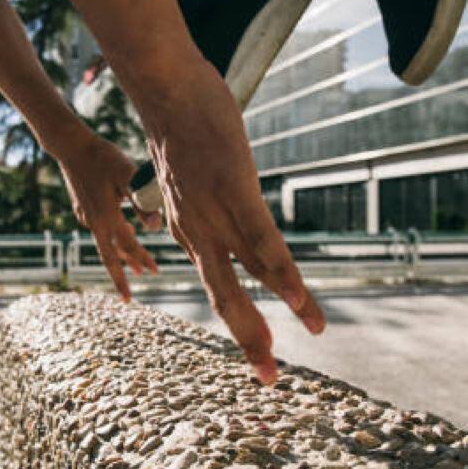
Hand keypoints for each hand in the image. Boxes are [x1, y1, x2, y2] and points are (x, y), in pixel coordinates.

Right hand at [56, 133, 159, 299]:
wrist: (71, 146)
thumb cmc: (103, 158)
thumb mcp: (128, 176)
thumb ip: (142, 201)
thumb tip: (154, 227)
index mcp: (106, 218)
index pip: (129, 246)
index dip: (142, 259)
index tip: (155, 273)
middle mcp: (94, 221)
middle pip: (111, 255)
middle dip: (123, 274)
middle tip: (132, 291)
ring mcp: (85, 215)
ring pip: (105, 242)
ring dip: (120, 254)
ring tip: (133, 266)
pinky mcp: (82, 207)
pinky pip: (100, 229)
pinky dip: (112, 236)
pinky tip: (120, 231)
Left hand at [144, 62, 325, 384]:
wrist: (165, 89)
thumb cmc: (180, 125)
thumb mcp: (187, 172)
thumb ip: (203, 197)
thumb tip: (222, 201)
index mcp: (188, 229)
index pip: (219, 284)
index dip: (241, 319)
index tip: (259, 348)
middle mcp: (197, 232)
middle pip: (226, 298)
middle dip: (250, 340)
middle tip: (269, 379)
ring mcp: (215, 215)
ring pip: (246, 278)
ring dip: (274, 315)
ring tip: (300, 344)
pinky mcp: (234, 193)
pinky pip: (262, 244)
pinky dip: (284, 277)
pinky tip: (302, 304)